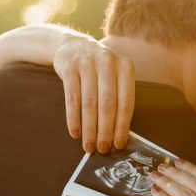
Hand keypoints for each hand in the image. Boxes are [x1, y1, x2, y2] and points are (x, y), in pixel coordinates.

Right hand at [53, 35, 134, 153]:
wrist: (73, 45)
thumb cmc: (99, 71)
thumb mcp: (115, 77)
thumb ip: (119, 99)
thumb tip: (118, 136)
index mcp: (125, 67)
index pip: (126, 103)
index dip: (122, 127)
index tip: (119, 145)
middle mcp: (108, 62)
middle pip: (108, 105)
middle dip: (105, 131)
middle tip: (102, 149)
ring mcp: (87, 62)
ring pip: (89, 104)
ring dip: (89, 129)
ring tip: (88, 146)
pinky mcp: (69, 66)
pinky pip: (72, 98)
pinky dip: (73, 118)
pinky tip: (75, 133)